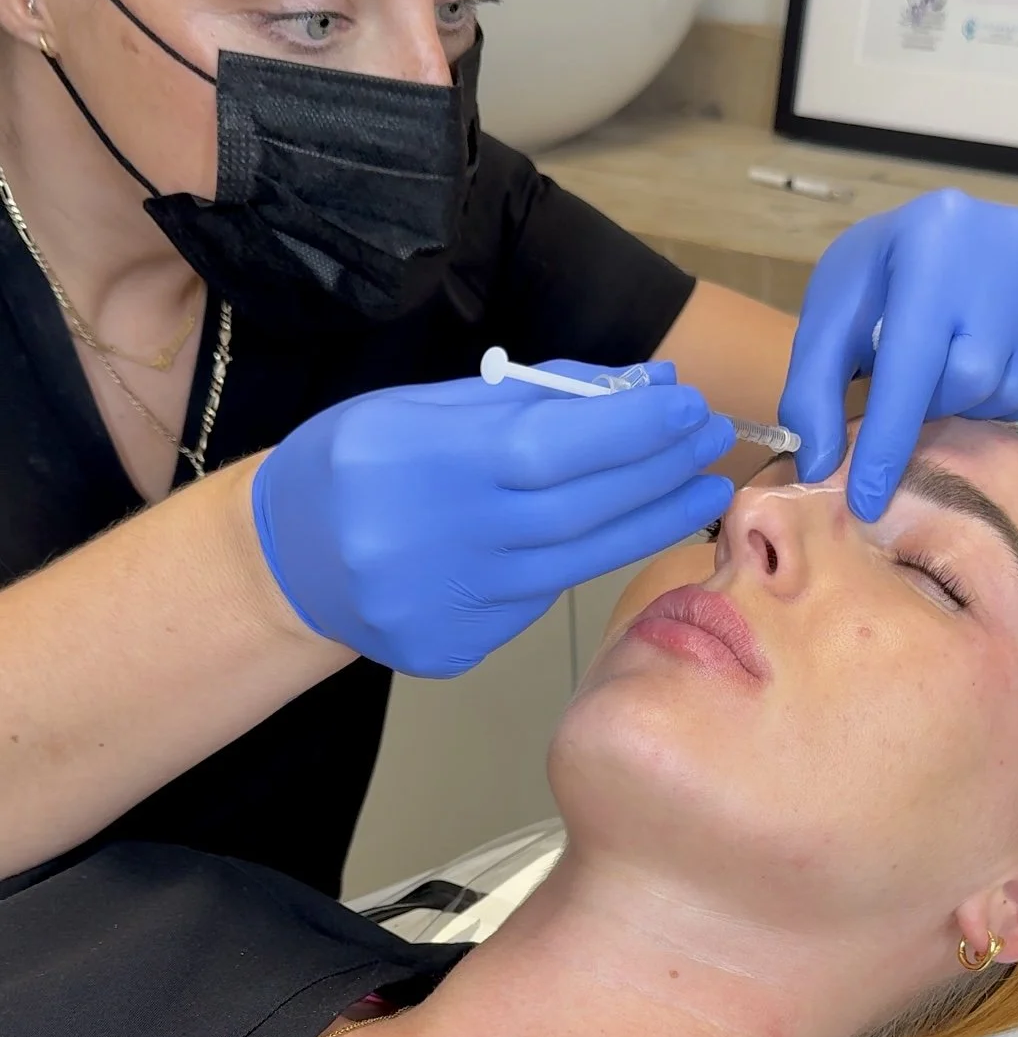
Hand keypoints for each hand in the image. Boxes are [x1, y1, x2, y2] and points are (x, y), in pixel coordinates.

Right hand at [252, 363, 735, 676]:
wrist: (284, 560)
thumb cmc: (359, 461)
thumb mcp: (424, 406)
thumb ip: (528, 399)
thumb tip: (638, 387)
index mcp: (416, 463)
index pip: (546, 448)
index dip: (629, 429)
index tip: (689, 403)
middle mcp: (430, 542)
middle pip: (574, 512)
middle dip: (658, 471)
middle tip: (714, 439)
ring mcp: (441, 607)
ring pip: (572, 564)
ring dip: (648, 521)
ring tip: (701, 487)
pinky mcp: (451, 649)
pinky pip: (538, 600)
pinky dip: (583, 560)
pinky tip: (616, 531)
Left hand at [779, 189, 1017, 519]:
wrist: (939, 233)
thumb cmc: (876, 277)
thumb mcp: (830, 316)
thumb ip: (812, 389)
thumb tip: (817, 464)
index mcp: (927, 240)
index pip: (910, 363)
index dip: (886, 441)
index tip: (865, 500)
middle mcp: (1002, 245)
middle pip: (970, 380)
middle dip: (931, 404)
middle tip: (911, 387)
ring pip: (1010, 390)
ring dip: (969, 403)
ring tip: (946, 369)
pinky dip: (1007, 398)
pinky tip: (983, 366)